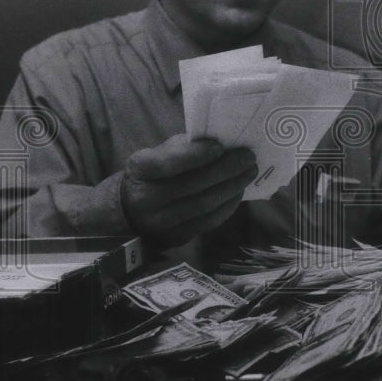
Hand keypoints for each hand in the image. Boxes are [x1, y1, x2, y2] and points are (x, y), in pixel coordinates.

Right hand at [121, 134, 256, 248]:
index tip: (220, 146)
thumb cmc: (153, 174)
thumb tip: (221, 143)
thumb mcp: (158, 154)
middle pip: (192, 185)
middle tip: (248, 157)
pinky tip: (238, 192)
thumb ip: (184, 148)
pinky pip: (208, 222)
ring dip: (232, 188)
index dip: (196, 155)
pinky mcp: (176, 237)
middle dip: (225, 170)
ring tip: (249, 172)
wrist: (132, 209)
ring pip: (204, 205)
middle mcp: (147, 199)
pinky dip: (227, 206)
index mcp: (140, 170)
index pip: (169, 163)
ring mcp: (161, 222)